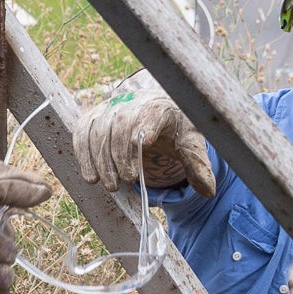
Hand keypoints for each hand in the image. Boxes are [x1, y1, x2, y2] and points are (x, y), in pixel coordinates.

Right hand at [74, 72, 215, 198]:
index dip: (143, 130)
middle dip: (119, 155)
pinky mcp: (94, 115)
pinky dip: (84, 154)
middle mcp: (132, 102)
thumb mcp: (190, 142)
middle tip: (124, 182)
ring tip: (109, 185)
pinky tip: (91, 176)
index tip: (142, 150)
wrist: (156, 106)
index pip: (150, 114)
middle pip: (120, 124)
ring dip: (100, 159)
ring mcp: (110, 107)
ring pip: (98, 128)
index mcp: (160, 106)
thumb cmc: (174, 127)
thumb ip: (197, 165)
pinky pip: (83, 131)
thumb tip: (208, 191)